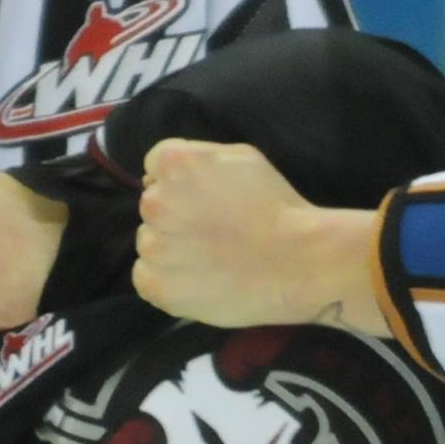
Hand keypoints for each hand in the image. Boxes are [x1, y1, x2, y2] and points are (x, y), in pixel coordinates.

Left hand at [136, 138, 388, 329]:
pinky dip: (165, 279)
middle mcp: (155, 202)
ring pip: (150, 242)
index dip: (182, 183)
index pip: (156, 167)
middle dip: (176, 215)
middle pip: (154, 206)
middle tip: (213, 232)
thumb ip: (200, 158)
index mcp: (175, 164)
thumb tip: (165, 174)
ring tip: (210, 260)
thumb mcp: (243, 158)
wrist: (298, 263)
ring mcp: (153, 246)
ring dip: (171, 248)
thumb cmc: (278, 207)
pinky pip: (146, 276)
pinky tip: (197, 280)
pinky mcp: (155, 285)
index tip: (205, 200)